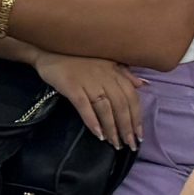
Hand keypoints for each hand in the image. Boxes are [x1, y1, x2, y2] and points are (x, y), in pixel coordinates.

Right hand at [31, 50, 146, 149]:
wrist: (50, 49)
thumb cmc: (79, 56)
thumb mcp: (105, 61)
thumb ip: (124, 73)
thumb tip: (143, 85)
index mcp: (114, 70)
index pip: (131, 96)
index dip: (137, 117)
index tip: (139, 135)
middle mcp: (104, 76)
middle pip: (120, 105)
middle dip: (127, 127)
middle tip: (130, 145)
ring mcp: (88, 81)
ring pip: (105, 108)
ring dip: (112, 128)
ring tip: (115, 144)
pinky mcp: (71, 86)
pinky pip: (84, 105)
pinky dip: (92, 121)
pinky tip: (98, 134)